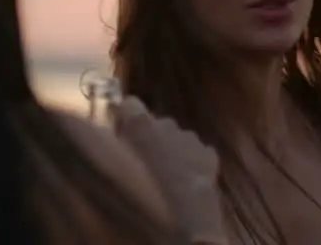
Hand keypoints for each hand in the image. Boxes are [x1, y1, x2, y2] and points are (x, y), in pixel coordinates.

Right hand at [115, 97, 227, 243]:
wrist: (181, 216)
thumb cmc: (139, 190)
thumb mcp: (115, 165)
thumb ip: (113, 146)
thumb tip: (112, 138)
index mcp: (141, 124)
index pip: (129, 104)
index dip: (124, 116)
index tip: (120, 130)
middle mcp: (168, 123)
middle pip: (155, 123)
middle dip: (148, 138)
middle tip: (140, 162)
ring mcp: (191, 138)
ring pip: (176, 137)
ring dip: (169, 150)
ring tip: (163, 176)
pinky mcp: (209, 154)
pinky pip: (195, 150)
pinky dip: (189, 160)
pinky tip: (184, 180)